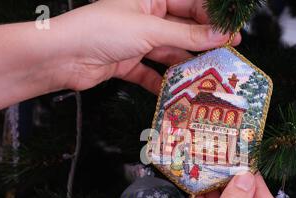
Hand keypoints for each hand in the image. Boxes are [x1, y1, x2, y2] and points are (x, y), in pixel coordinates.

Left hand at [54, 0, 240, 93]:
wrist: (63, 57)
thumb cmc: (102, 31)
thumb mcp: (150, 29)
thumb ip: (186, 35)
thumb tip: (220, 35)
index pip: (189, 5)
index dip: (211, 20)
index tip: (232, 34)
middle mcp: (145, 18)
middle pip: (181, 31)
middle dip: (202, 44)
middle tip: (226, 57)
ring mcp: (137, 42)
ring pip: (169, 53)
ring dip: (185, 65)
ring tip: (207, 77)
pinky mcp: (128, 63)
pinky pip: (151, 73)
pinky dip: (162, 82)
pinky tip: (176, 91)